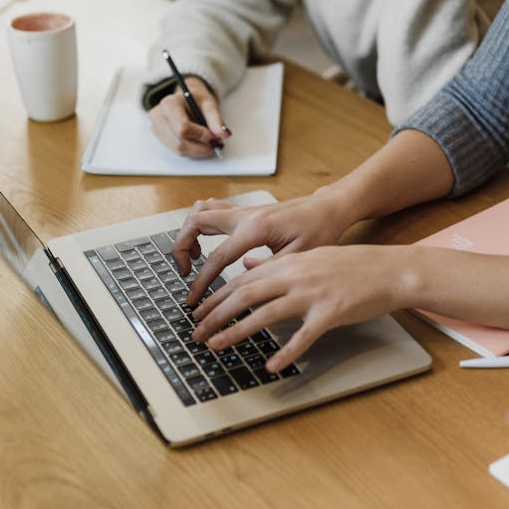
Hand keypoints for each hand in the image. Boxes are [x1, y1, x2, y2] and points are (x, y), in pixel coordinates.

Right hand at [149, 77, 229, 157]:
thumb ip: (216, 119)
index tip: (214, 137)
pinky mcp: (159, 137)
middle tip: (215, 144)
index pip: (182, 127)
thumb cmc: (196, 100)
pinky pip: (177, 151)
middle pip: (179, 142)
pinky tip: (199, 144)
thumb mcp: (209, 104)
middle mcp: (158, 116)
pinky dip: (191, 151)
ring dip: (197, 151)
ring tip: (209, 143)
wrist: (186, 100)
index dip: (200, 135)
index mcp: (169, 103)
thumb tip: (224, 134)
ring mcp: (156, 128)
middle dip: (200, 147)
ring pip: (178, 149)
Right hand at [172, 189, 353, 305]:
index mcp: (256, 228)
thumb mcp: (299, 256)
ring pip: (201, 211)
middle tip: (183, 272)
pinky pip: (212, 210)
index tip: (194, 300)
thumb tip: (242, 286)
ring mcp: (244, 211)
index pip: (217, 256)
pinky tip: (207, 244)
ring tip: (192, 258)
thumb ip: (269, 270)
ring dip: (188, 232)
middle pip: (196, 221)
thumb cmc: (319, 229)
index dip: (201, 281)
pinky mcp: (246, 211)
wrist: (327, 208)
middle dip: (181, 246)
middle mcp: (245, 215)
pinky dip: (200, 225)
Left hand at [189, 244, 418, 371]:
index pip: (243, 278)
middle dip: (216, 314)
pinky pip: (303, 336)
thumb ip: (279, 264)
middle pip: (246, 294)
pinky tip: (271, 365)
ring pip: (265, 313)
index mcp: (291, 261)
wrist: (390, 270)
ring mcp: (313, 293)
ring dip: (236, 331)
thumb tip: (247, 267)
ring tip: (216, 346)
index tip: (199, 310)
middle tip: (197, 332)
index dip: (217, 296)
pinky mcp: (331, 312)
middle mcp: (297, 274)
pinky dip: (286, 352)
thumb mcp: (312, 257)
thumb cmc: (354, 266)